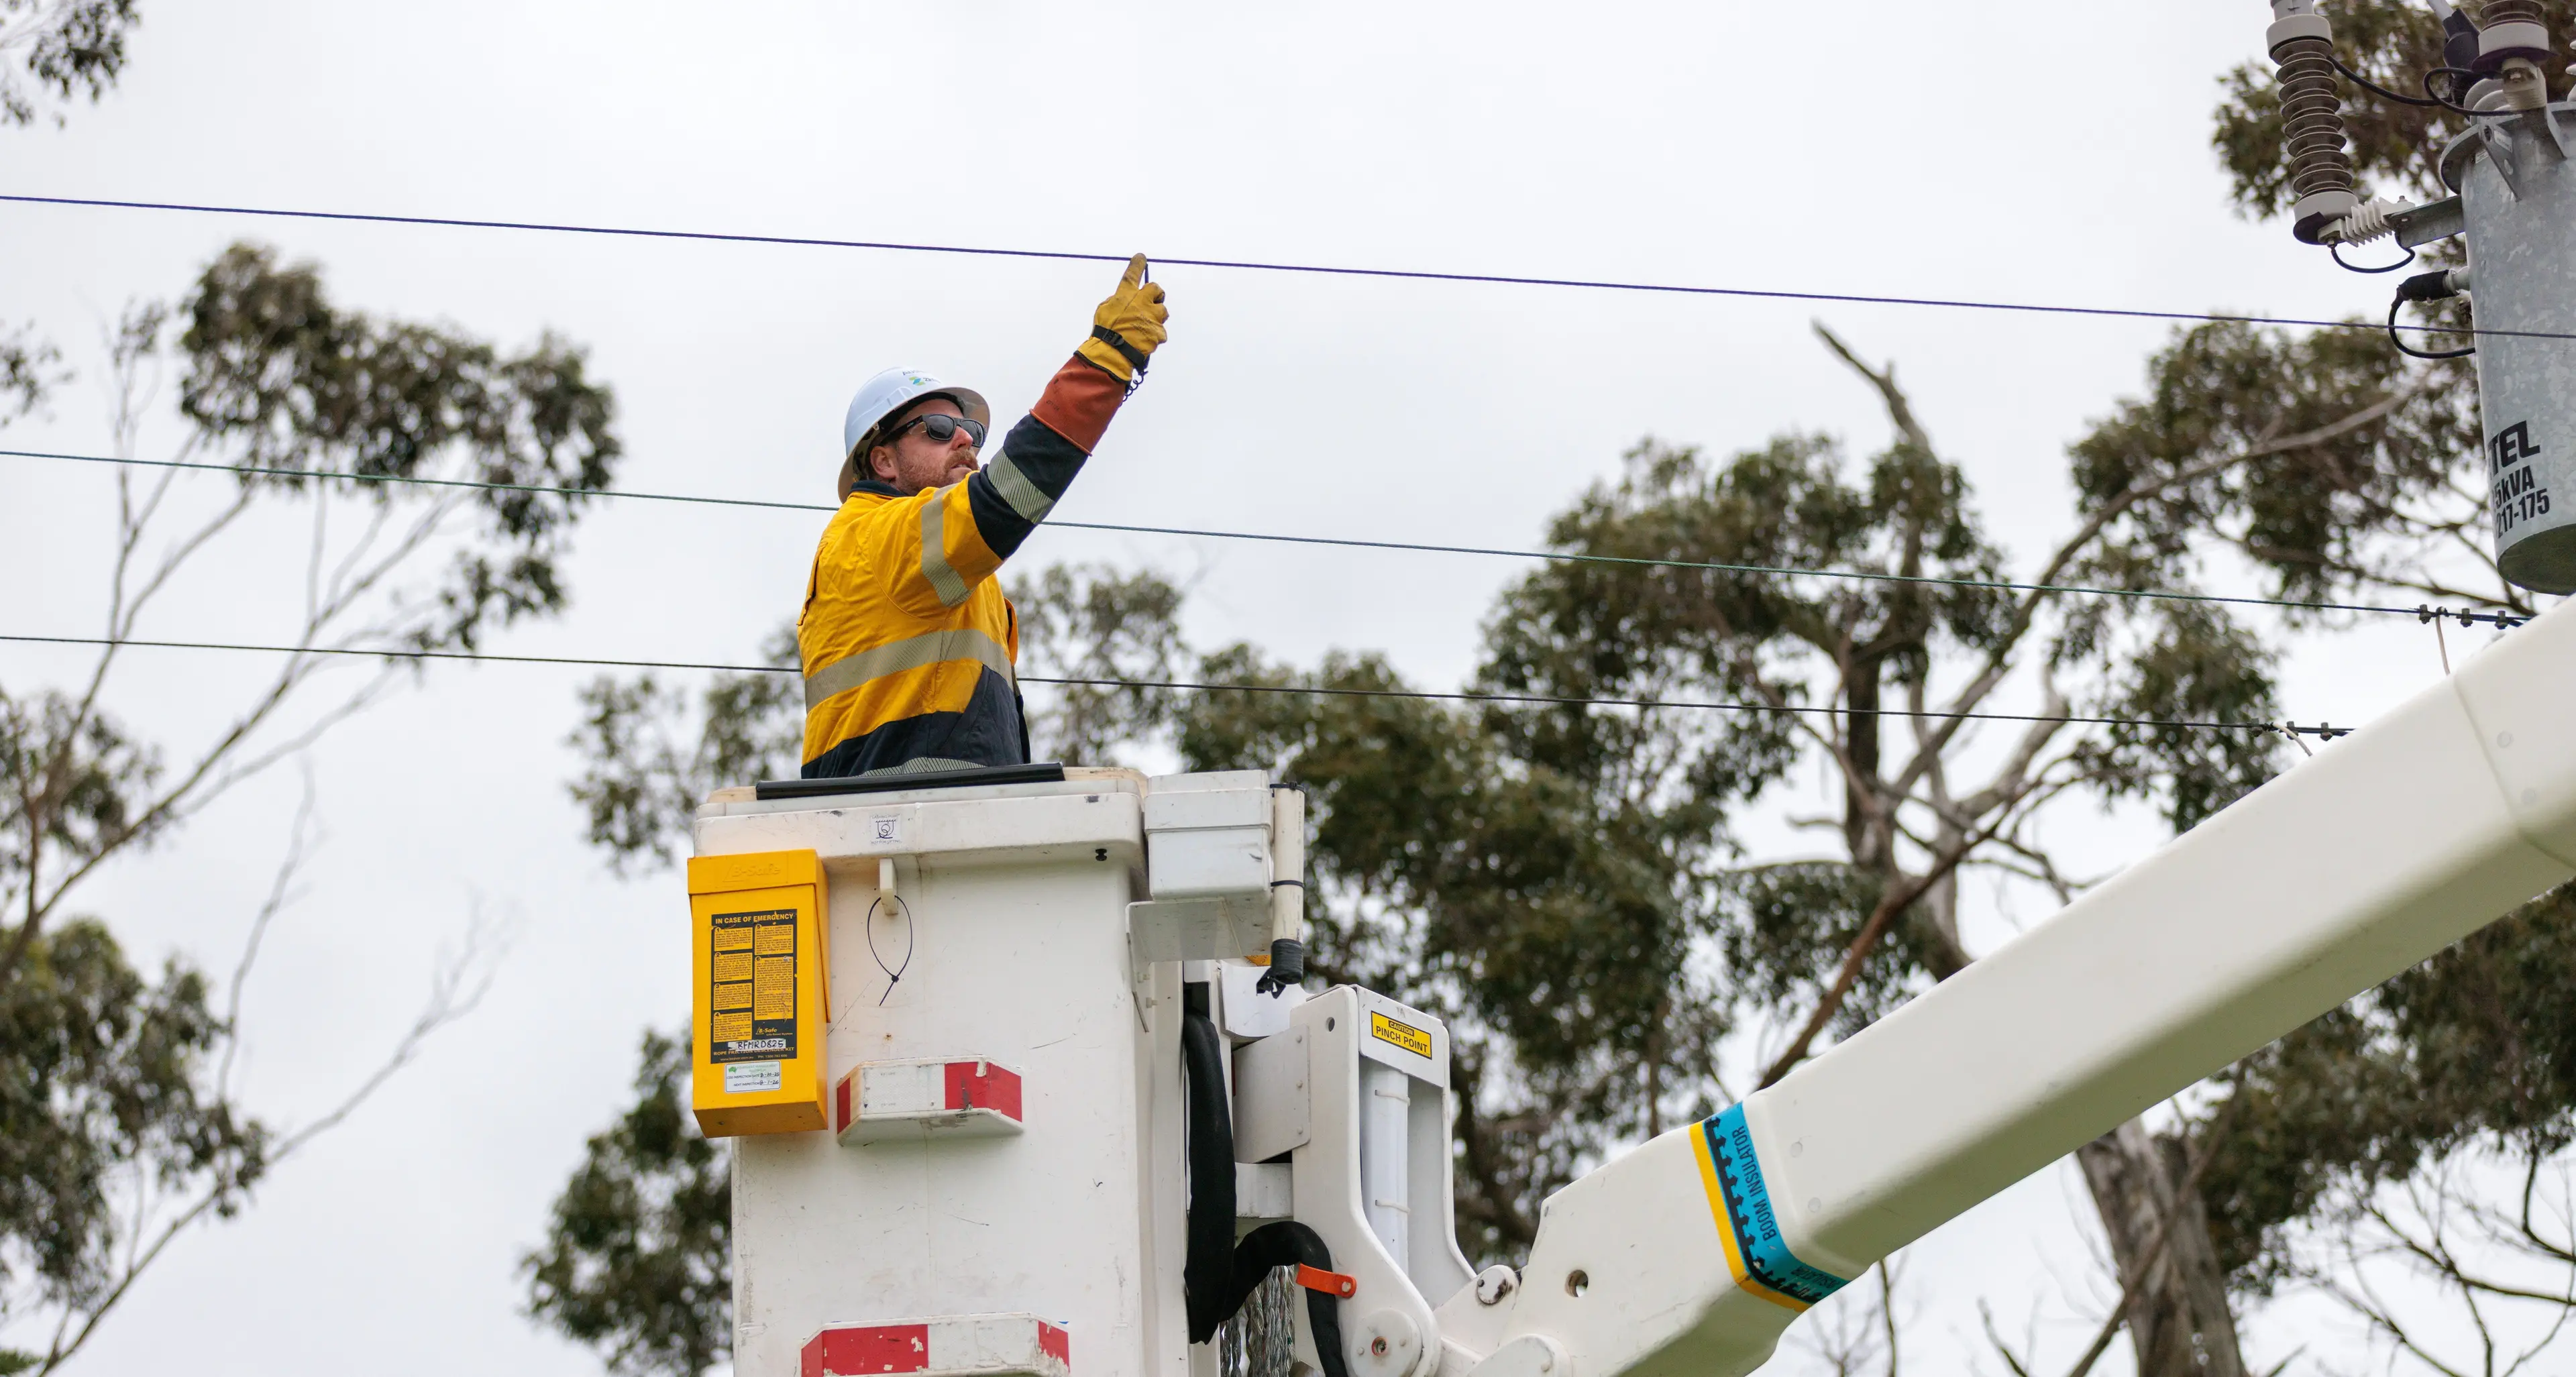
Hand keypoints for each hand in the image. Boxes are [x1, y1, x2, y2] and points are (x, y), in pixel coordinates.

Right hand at [1076, 254, 1168, 384]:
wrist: (1113, 352)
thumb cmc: (1104, 332)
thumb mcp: (1103, 310)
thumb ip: (1115, 301)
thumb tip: (1123, 301)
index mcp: (1125, 295)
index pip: (1133, 274)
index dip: (1137, 264)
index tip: (1141, 257)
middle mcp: (1142, 302)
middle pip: (1157, 290)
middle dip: (1156, 295)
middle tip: (1150, 303)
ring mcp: (1152, 317)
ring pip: (1163, 311)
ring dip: (1156, 316)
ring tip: (1144, 326)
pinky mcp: (1159, 332)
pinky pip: (1160, 331)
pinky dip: (1154, 335)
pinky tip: (1144, 340)